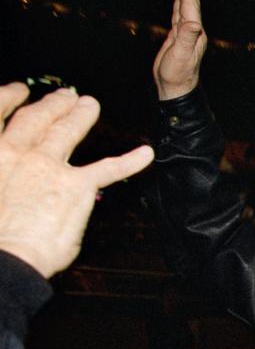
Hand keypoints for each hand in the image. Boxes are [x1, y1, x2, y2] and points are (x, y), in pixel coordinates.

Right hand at [0, 83, 153, 277]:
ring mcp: (48, 166)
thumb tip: (13, 188)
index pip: (0, 115)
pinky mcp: (76, 185)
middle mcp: (17, 154)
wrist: (5, 256)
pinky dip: (130, 161)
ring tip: (90, 105)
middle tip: (65, 96)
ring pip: (68, 130)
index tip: (19, 91)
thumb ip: (3, 180)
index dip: (10, 99)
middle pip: (37, 118)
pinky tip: (145, 154)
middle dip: (53, 104)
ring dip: (81, 115)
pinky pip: (109, 169)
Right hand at [153, 0, 207, 99]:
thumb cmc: (177, 74)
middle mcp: (192, 31)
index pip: (190, 4)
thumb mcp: (181, 55)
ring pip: (184, 7)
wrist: (175, 89)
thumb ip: (187, 37)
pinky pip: (178, 15)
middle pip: (190, 2)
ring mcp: (185, 34)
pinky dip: (178, 4)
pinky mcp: (177, 38)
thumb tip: (193, 22)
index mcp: (194, 32)